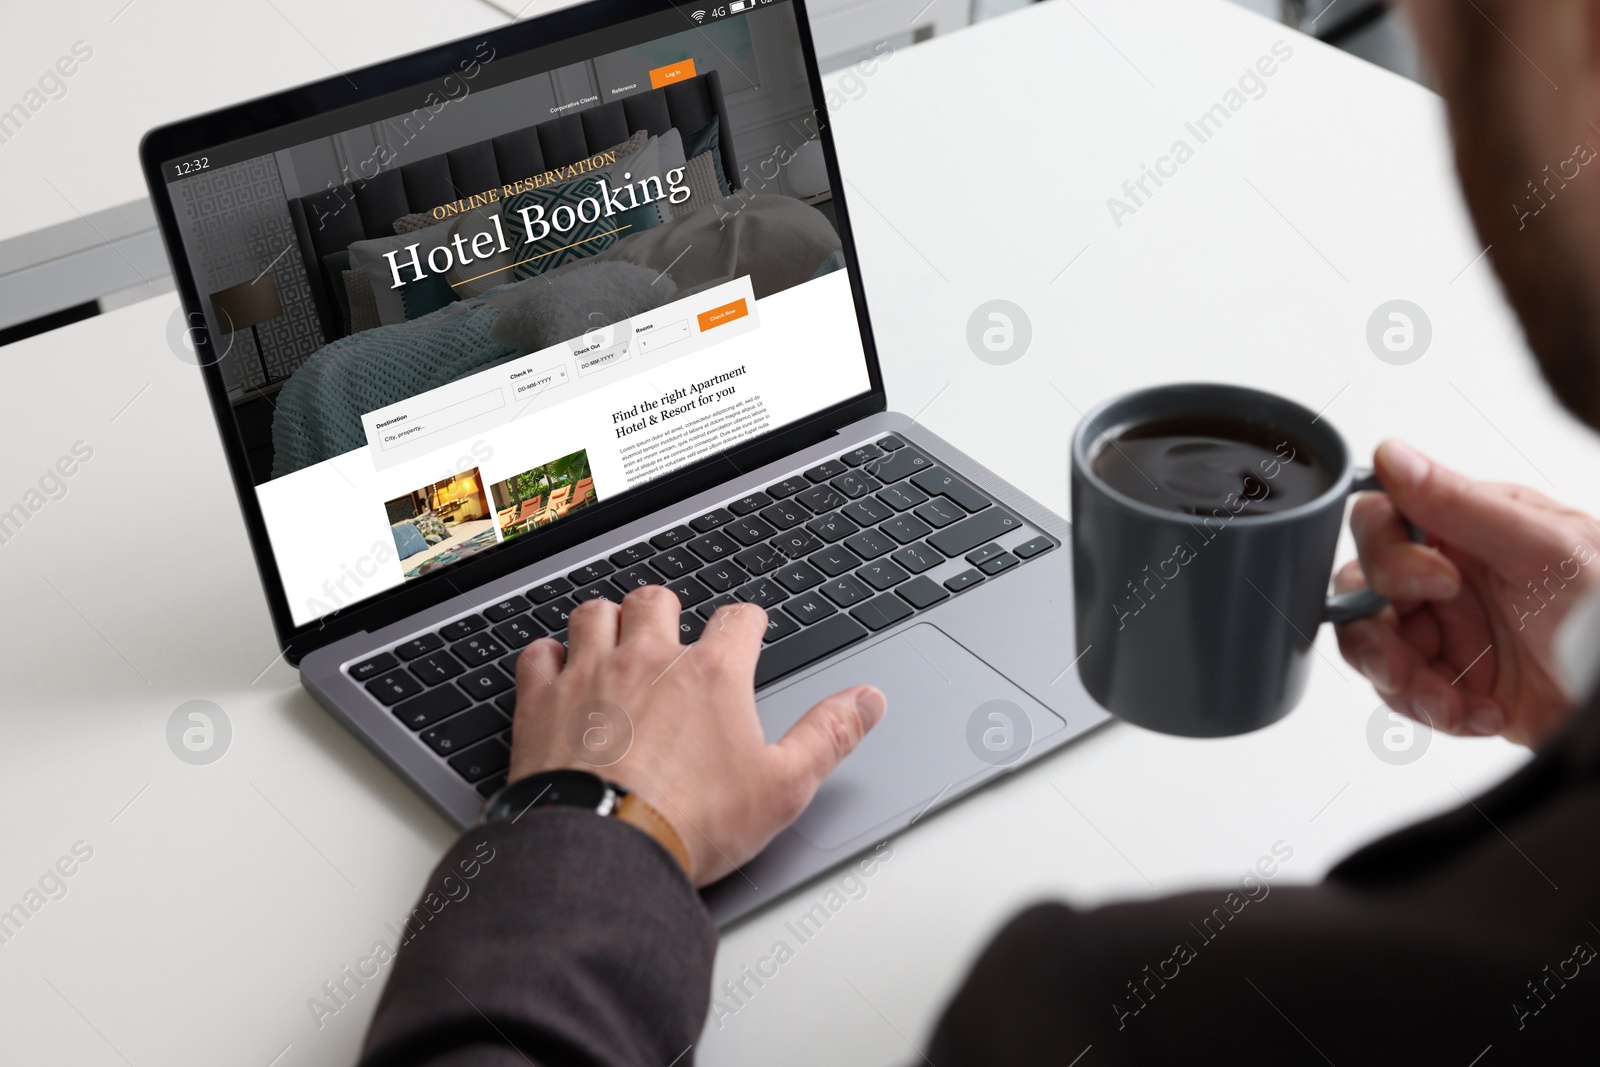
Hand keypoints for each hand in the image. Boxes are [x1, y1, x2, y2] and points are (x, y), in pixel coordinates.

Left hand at [507, 587, 886, 885]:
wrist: (604, 853)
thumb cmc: (692, 822)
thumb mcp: (783, 786)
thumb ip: (830, 734)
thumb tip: (868, 700)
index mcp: (712, 674)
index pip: (739, 619)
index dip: (747, 624)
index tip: (746, 633)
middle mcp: (649, 659)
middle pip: (657, 599)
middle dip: (666, 610)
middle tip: (670, 633)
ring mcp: (590, 674)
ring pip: (594, 613)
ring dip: (606, 622)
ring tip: (613, 640)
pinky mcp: (541, 701)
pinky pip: (538, 654)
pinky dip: (547, 657)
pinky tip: (556, 670)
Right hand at [1334, 440, 1598, 746]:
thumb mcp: (1544, 549)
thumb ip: (1460, 503)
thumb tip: (1390, 454)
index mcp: (1468, 529)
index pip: (1380, 522)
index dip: (1388, 557)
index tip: (1437, 585)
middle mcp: (1448, 576)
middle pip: (1360, 591)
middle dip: (1374, 634)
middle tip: (1409, 662)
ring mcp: (1449, 631)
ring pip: (1371, 647)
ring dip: (1400, 682)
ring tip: (1447, 703)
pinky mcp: (1455, 683)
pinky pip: (1405, 697)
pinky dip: (1434, 712)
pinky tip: (1484, 714)